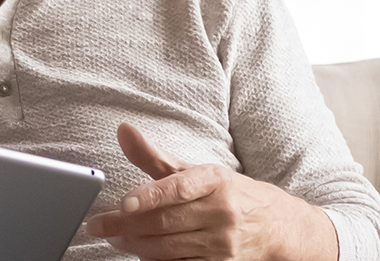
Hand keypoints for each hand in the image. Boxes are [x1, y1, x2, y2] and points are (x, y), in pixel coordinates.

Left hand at [84, 123, 337, 260]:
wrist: (279, 227)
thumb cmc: (230, 194)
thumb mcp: (198, 171)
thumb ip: (156, 156)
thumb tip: (123, 130)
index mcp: (215, 181)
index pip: (177, 189)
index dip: (148, 197)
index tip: (123, 204)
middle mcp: (222, 212)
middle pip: (165, 222)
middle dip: (126, 226)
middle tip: (101, 225)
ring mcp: (223, 244)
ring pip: (168, 248)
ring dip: (135, 245)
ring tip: (115, 237)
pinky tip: (141, 253)